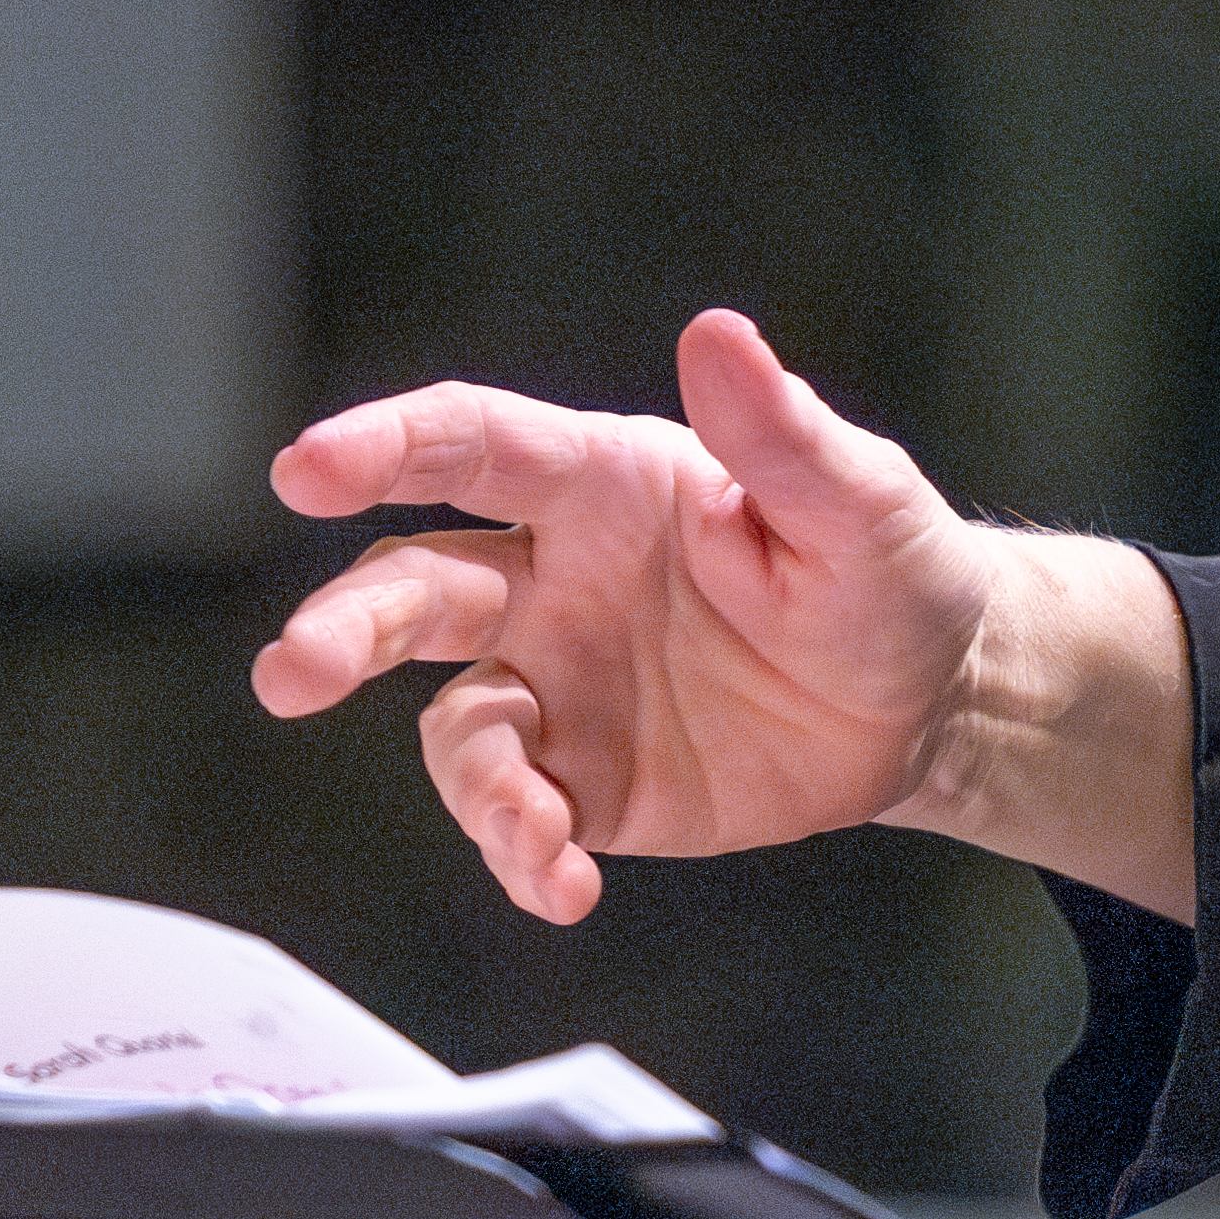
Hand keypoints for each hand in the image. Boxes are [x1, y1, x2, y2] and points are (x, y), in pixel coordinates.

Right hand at [248, 306, 1032, 923]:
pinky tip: (567, 885)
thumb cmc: (889, 572)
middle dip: (346, 626)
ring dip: (471, 780)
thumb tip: (718, 333)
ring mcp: (558, 680)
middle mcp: (554, 576)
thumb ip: (781, 435)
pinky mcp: (582, 777)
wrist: (926, 705)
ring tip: (533, 829)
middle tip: (294, 672)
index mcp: (607, 485)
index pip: (473, 447)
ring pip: (458, 720)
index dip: (384, 447)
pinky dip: (522, 851)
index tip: (305, 470)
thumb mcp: (861, 503)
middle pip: (416, 588)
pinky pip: (517, 812)